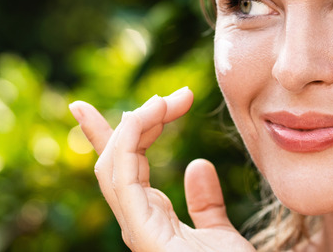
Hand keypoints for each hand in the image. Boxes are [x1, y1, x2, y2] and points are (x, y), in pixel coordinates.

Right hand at [69, 88, 255, 251]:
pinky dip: (127, 143)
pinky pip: (122, 180)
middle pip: (113, 164)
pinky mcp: (144, 235)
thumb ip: (205, 203)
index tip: (114, 104)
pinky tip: (146, 118)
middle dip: (127, 123)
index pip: (125, 170)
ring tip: (166, 102)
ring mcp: (138, 230)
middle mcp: (138, 224)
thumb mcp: (219, 233)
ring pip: (113, 166)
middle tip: (171, 97)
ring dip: (134, 125)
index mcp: (151, 221)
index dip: (113, 136)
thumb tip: (196, 165)